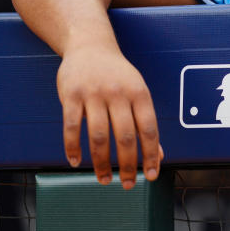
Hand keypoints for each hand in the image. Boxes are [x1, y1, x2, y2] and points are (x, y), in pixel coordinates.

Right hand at [56, 42, 162, 188]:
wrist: (90, 45)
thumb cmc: (119, 76)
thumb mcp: (138, 93)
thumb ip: (145, 123)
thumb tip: (158, 156)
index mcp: (140, 93)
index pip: (149, 129)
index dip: (151, 154)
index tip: (151, 175)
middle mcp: (118, 94)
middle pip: (124, 136)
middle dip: (127, 164)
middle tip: (128, 184)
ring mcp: (93, 94)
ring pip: (98, 136)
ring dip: (101, 162)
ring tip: (104, 179)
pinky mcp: (71, 95)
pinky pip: (71, 127)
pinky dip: (72, 148)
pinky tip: (76, 162)